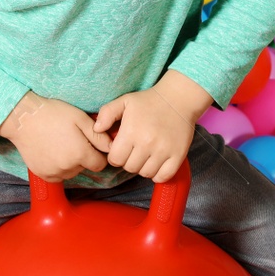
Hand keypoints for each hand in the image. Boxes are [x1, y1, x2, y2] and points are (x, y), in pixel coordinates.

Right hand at [0, 91, 112, 182]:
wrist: (23, 118)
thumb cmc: (52, 114)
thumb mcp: (80, 118)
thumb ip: (99, 136)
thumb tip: (112, 147)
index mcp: (80, 154)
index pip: (100, 164)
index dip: (98, 154)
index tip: (90, 143)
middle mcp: (68, 168)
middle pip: (85, 168)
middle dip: (83, 157)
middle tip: (72, 139)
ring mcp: (54, 173)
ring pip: (71, 173)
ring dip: (70, 163)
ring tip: (60, 144)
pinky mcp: (43, 175)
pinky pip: (58, 176)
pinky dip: (58, 167)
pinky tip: (51, 152)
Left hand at [92, 72, 209, 181]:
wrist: (178, 99)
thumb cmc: (148, 101)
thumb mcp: (124, 101)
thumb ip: (106, 113)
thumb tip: (96, 129)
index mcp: (131, 132)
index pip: (115, 160)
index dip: (115, 156)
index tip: (122, 148)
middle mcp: (147, 143)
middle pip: (130, 168)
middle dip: (128, 161)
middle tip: (134, 151)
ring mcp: (164, 151)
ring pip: (145, 174)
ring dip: (143, 167)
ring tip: (145, 155)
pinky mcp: (178, 155)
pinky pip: (163, 176)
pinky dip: (158, 174)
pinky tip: (156, 163)